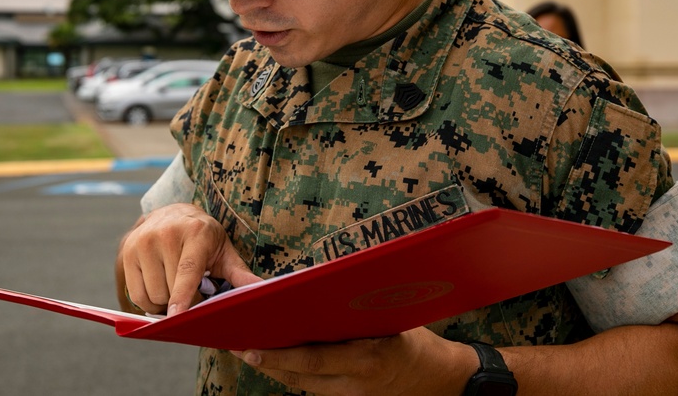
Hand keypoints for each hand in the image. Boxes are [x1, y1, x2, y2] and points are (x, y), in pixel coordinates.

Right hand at [121, 203, 260, 315]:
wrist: (174, 213)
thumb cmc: (204, 238)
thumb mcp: (224, 251)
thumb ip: (240, 273)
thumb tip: (261, 290)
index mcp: (195, 232)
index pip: (187, 270)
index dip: (182, 296)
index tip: (177, 317)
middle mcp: (165, 233)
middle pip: (170, 290)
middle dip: (183, 300)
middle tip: (192, 289)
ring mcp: (143, 241)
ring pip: (153, 295)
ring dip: (165, 301)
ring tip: (175, 284)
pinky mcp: (127, 251)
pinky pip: (136, 294)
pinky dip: (149, 300)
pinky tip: (159, 285)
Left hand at [231, 327, 476, 395]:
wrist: (440, 377)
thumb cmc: (414, 338)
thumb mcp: (388, 318)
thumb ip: (352, 312)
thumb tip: (313, 292)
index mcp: (366, 357)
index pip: (312, 360)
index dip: (278, 356)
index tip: (250, 345)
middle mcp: (354, 382)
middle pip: (298, 377)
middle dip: (266, 362)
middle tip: (237, 346)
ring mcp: (351, 395)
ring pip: (301, 385)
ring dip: (273, 368)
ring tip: (246, 349)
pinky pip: (313, 387)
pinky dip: (292, 374)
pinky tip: (274, 358)